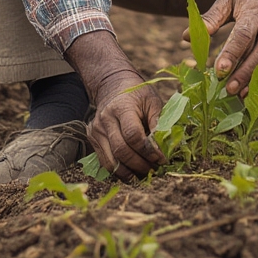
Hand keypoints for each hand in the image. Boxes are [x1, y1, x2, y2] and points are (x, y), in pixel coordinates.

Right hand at [65, 30, 164, 180]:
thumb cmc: (137, 94)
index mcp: (122, 107)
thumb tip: (165, 147)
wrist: (112, 85)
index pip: (133, 135)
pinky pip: (105, 162)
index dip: (148, 150)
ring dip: (130, 172)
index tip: (162, 158)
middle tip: (155, 168)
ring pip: (111, 161)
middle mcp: (105, 119)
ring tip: (146, 172)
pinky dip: (120, 171)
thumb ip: (158, 122)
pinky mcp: (92, 139)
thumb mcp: (152, 100)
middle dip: (140, 164)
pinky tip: (133, 171)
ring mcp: (96, 130)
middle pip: (121, 150)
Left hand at [203, 0, 257, 96]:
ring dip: (257, 79)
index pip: (244, 34)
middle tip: (228, 88)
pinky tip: (252, 90)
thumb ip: (211, 18)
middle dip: (246, 72)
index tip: (218, 69)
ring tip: (239, 94)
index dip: (232, 53)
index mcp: (257, 10)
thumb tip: (186, 37)